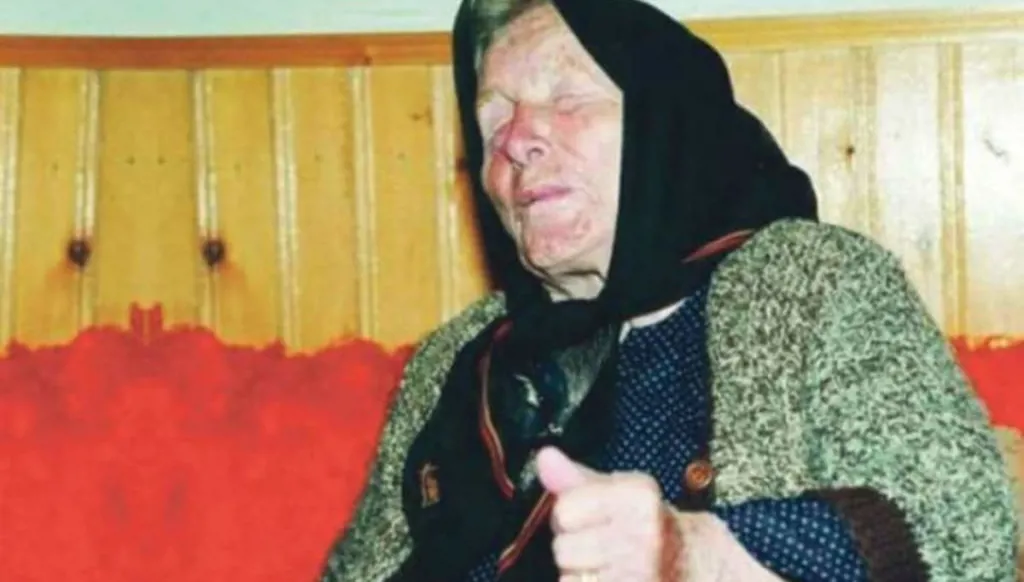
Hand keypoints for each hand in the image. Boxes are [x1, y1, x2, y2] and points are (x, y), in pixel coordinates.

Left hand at [536, 447, 684, 581]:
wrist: (693, 561)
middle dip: (572, 549)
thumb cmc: (648, 522)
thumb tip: (544, 458)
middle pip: (563, 549)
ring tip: (603, 565)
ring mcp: (642, 572)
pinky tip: (607, 578)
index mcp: (638, 497)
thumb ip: (576, 478)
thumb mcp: (619, 491)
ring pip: (570, 578)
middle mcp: (644, 535)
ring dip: (578, 575)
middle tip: (596, 545)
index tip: (586, 517)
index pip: (564, 511)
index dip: (567, 515)